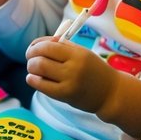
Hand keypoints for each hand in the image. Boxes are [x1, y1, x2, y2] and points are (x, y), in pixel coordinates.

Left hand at [25, 37, 140, 138]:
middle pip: (41, 60)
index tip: (33, 47)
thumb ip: (62, 46)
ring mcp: (69, 83)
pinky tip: (33, 78)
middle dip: (30, 57)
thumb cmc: (94, 70)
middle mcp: (73, 68)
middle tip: (30, 58)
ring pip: (39, 72)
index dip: (36, 45)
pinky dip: (33, 80)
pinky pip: (42, 86)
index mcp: (78, 54)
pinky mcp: (65, 96)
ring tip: (33, 68)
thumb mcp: (83, 53)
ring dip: (31, 68)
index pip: (49, 46)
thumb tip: (39, 43)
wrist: (110, 92)